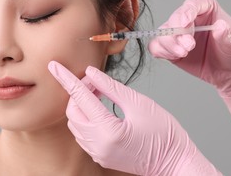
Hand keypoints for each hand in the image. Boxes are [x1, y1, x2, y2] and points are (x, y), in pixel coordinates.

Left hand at [48, 61, 220, 175]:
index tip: (54, 66)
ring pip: (75, 123)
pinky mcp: (100, 157)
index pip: (80, 97)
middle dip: (79, 92)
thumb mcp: (139, 103)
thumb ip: (111, 87)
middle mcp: (98, 144)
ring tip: (99, 94)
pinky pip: (82, 134)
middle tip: (95, 82)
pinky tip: (99, 109)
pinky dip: (85, 118)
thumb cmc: (164, 134)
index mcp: (108, 130)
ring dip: (81, 105)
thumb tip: (92, 73)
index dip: (66, 79)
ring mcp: (97, 153)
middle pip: (73, 111)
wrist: (176, 163)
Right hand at [148, 0, 230, 124]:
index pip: (192, 4)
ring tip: (184, 53)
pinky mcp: (169, 47)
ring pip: (162, 33)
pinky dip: (162, 52)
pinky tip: (176, 57)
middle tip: (189, 46)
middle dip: (178, 34)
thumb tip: (220, 26)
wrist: (228, 71)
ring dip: (170, 45)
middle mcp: (189, 18)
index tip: (185, 23)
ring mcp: (177, 33)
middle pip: (174, 20)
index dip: (186, 12)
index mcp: (206, 8)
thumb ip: (228, 35)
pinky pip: (156, 46)